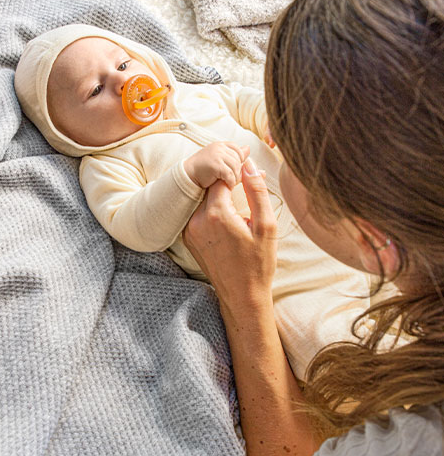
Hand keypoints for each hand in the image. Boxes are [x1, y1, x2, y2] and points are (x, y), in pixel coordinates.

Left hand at [183, 157, 276, 311]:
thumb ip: (257, 192)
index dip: (234, 167)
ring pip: (202, 198)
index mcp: (217, 215)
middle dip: (225, 178)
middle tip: (242, 173)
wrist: (242, 295)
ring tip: (235, 190)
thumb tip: (249, 165)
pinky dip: (210, 206)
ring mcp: (190, 230)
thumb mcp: (266, 226)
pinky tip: (225, 209)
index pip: (221, 176)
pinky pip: (198, 212)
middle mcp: (197, 221)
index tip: (245, 160)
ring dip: (216, 192)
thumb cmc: (258, 264)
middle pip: (208, 186)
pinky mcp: (189, 238)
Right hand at [184, 141, 248, 188]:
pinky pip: (230, 174)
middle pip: (238, 159)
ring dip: (235, 177)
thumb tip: (248, 148)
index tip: (235, 170)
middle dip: (238, 170)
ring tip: (230, 182)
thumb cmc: (203, 169)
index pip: (237, 150)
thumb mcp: (219, 159)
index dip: (239, 160)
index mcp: (220, 145)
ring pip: (235, 167)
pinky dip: (230, 181)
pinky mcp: (215, 165)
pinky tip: (227, 185)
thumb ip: (233, 155)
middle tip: (233, 179)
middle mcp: (219, 147)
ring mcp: (217, 155)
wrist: (187, 175)